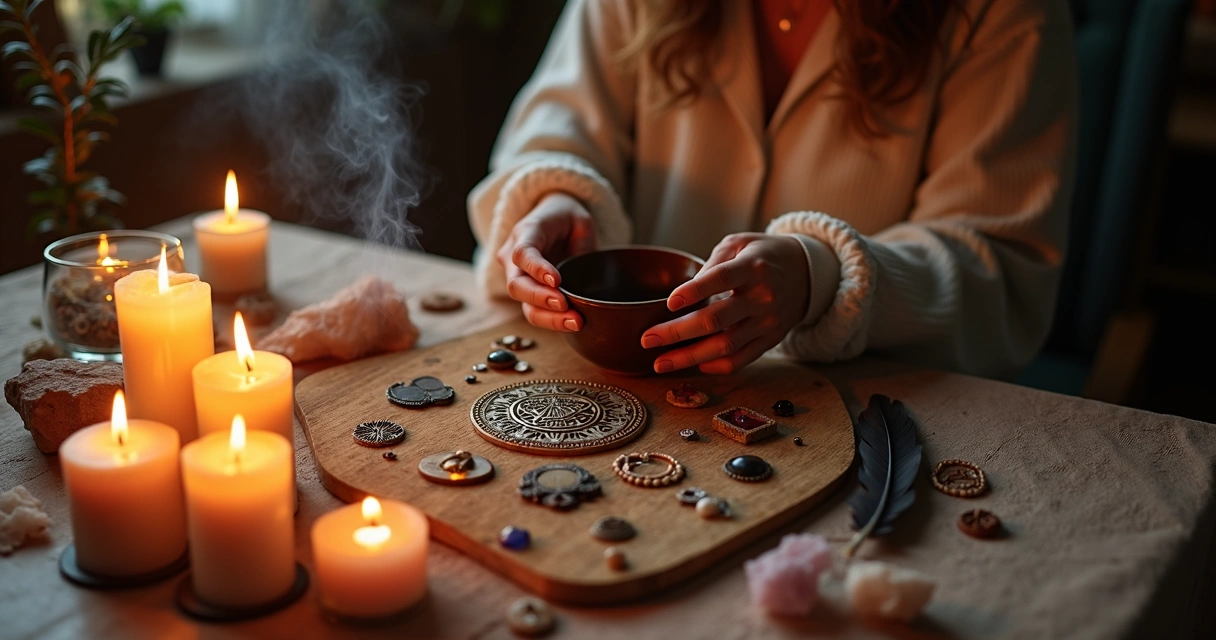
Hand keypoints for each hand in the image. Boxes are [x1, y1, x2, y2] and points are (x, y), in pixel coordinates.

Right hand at [497, 192, 597, 331]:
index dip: (537, 269)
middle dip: (540, 299)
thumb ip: (583, 243)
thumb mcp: (580, 220)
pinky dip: (552, 321)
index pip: (523, 253)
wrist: (553, 219)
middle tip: (565, 305)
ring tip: (575, 321)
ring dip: (548, 318)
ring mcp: (518, 277)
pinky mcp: (528, 293)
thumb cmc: (566, 218)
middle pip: (516, 284)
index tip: (556, 281)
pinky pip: (534, 311)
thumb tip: (591, 277)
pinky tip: (572, 323)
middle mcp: (513, 256)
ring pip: (524, 304)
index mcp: (526, 232)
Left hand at [641, 233, 808, 373]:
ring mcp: (768, 322)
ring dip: (689, 357)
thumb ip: (712, 265)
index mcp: (753, 267)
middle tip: (647, 339)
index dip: (695, 291)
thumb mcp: (739, 244)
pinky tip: (695, 365)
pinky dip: (716, 366)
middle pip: (716, 320)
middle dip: (677, 332)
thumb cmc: (762, 255)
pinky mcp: (771, 340)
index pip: (721, 279)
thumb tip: (684, 294)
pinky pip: (742, 360)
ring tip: (660, 363)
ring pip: (725, 346)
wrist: (807, 272)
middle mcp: (762, 297)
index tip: (669, 303)